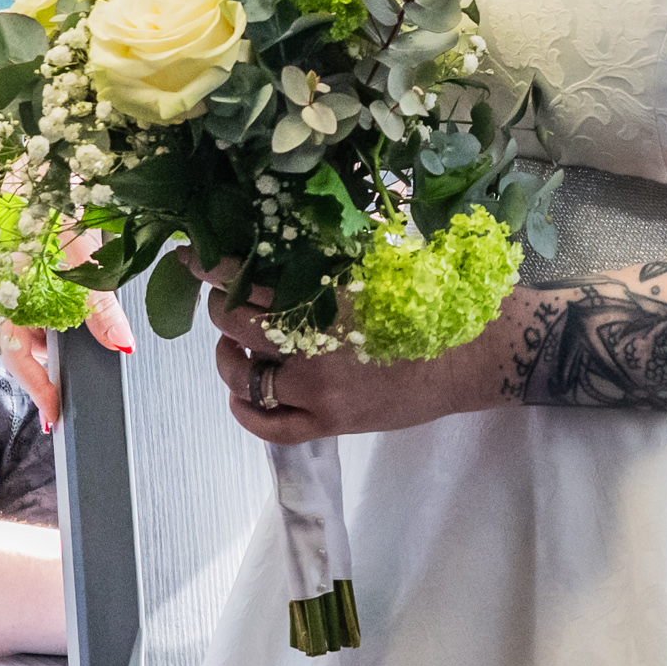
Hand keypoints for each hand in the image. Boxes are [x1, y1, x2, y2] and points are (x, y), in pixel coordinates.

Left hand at [211, 287, 516, 446]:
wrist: (474, 355)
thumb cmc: (431, 299)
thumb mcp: (378, 264)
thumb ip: (327, 257)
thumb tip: (279, 238)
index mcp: (325, 299)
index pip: (248, 281)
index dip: (213, 269)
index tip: (192, 258)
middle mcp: (313, 347)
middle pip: (236, 325)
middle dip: (220, 307)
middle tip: (222, 296)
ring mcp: (319, 392)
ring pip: (243, 377)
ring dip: (228, 356)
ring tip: (232, 342)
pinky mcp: (330, 424)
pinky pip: (268, 427)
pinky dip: (245, 409)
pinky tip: (241, 394)